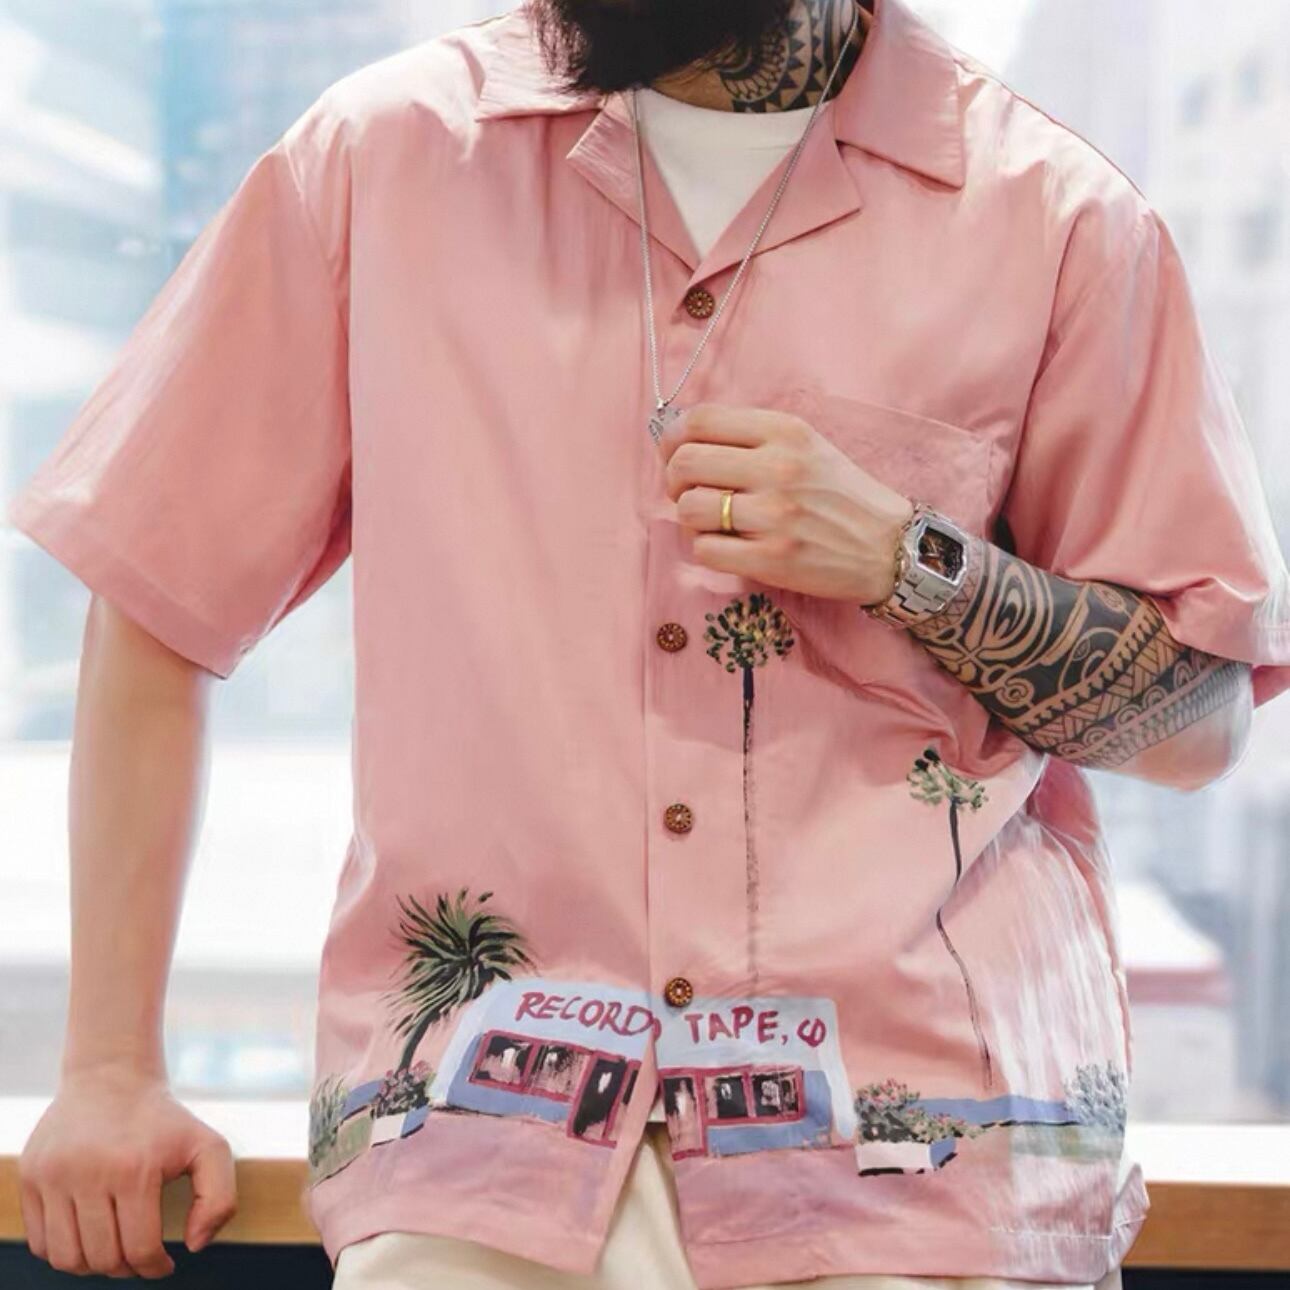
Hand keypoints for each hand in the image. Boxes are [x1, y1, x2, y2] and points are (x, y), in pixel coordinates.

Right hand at [18, 1065, 237, 1276]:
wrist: (112, 1077)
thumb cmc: (163, 1119)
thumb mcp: (209, 1147)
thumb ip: (219, 1198)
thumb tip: (194, 1245)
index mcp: (135, 1168)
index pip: (140, 1249)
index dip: (155, 1267)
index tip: (164, 1264)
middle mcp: (89, 1173)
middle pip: (102, 1258)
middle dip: (126, 1268)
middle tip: (139, 1258)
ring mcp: (54, 1175)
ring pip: (66, 1258)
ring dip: (92, 1267)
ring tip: (112, 1251)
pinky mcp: (30, 1176)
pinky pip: (39, 1242)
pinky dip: (63, 1252)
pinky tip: (87, 1237)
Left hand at [656, 401, 914, 604]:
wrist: (889, 547)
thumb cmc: (841, 496)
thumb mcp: (807, 446)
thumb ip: (752, 437)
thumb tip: (684, 440)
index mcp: (786, 431)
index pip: (701, 419)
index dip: (673, 438)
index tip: (674, 453)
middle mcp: (779, 467)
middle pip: (685, 462)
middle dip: (673, 481)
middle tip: (689, 493)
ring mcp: (775, 515)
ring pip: (689, 508)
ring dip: (690, 519)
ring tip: (713, 523)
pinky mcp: (771, 559)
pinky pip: (704, 550)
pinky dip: (707, 549)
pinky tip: (728, 547)